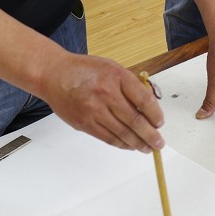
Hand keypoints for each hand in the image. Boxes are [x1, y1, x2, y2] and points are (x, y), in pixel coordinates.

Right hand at [42, 52, 163, 151]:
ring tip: (147, 148)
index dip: (156, 115)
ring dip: (138, 144)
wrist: (54, 75)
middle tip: (158, 143)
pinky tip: (129, 145)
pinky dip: (121, 144)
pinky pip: (108, 138)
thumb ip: (130, 85)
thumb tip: (149, 107)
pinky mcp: (85, 123)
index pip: (144, 100)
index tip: (160, 123)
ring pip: (123, 134)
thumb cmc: (84, 70)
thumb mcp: (111, 68)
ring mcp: (94, 110)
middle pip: (135, 121)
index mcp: (117, 77)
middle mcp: (106, 94)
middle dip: (151, 136)